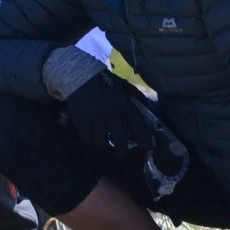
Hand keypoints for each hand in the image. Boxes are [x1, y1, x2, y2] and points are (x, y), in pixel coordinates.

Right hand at [62, 73, 190, 201]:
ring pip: (101, 142)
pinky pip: (86, 138)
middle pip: (119, 139)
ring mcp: (95, 118)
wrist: (81, 75)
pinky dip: (89, 141)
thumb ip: (136, 95)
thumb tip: (148, 105)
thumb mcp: (123, 85)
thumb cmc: (104, 81)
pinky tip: (91, 139)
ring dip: (103, 146)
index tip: (148, 148)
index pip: (137, 124)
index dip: (144, 138)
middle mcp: (110, 113)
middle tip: (121, 154)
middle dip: (122, 150)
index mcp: (123, 104)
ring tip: (103, 145)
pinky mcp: (81, 120)